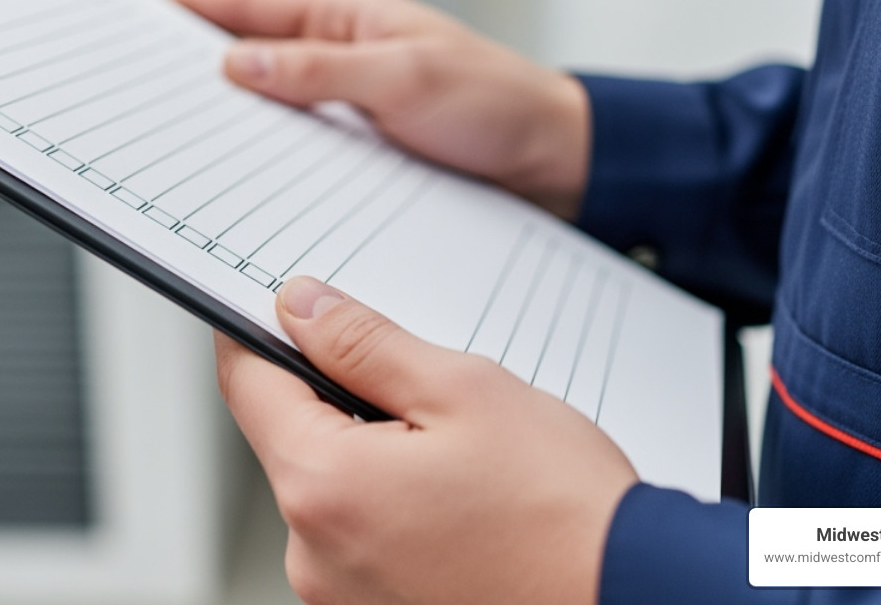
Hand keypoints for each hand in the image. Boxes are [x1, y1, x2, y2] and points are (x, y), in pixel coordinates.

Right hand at [169, 0, 590, 218]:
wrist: (557, 163)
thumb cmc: (498, 105)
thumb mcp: (404, 80)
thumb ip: (319, 71)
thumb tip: (239, 62)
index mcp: (350, 16)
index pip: (252, 3)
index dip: (193, 7)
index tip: (140, 16)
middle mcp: (345, 53)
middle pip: (252, 52)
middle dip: (198, 65)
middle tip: (144, 87)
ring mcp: (353, 99)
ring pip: (272, 101)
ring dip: (234, 115)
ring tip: (181, 137)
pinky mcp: (365, 144)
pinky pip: (301, 142)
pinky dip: (269, 153)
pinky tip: (246, 178)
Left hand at [219, 276, 637, 604]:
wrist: (634, 596)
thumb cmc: (564, 512)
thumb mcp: (463, 391)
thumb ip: (363, 343)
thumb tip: (300, 308)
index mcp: (323, 487)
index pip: (246, 385)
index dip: (257, 330)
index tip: (280, 304)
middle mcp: (313, 554)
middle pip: (291, 437)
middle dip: (340, 395)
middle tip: (422, 386)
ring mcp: (340, 595)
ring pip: (331, 485)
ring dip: (373, 453)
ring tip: (460, 456)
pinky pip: (359, 534)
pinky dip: (393, 503)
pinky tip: (459, 499)